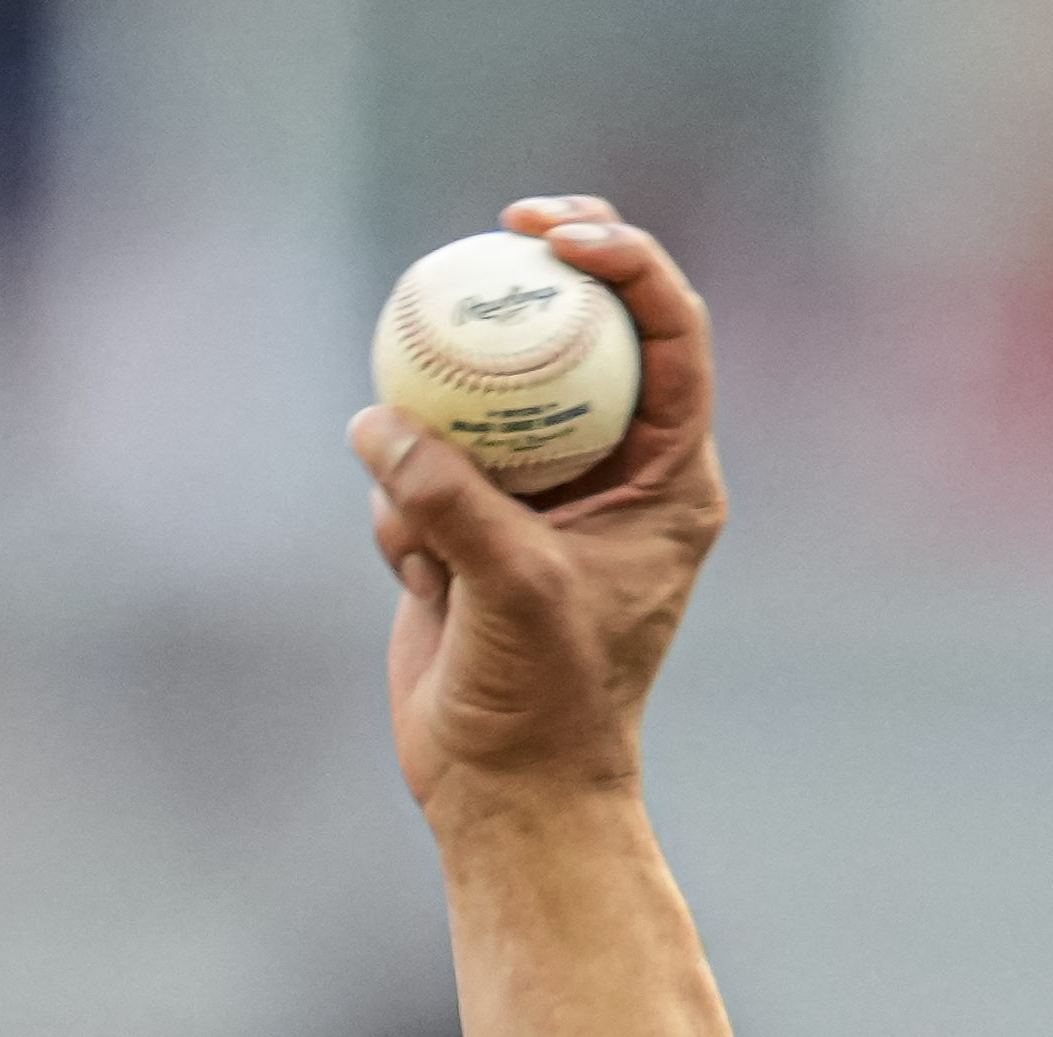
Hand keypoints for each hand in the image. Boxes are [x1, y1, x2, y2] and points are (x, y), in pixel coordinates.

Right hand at [354, 197, 725, 820]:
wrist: (505, 789)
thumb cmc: (547, 703)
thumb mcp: (513, 593)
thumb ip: (453, 502)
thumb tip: (380, 423)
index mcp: (671, 479)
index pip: (669, 337)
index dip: (627, 263)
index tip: (559, 235)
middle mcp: (614, 474)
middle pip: (580, 333)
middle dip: (534, 279)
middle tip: (493, 231)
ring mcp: (538, 494)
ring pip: (480, 398)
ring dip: (437, 441)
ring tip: (440, 544)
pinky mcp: (469, 522)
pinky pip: (417, 469)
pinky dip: (401, 514)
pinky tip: (422, 587)